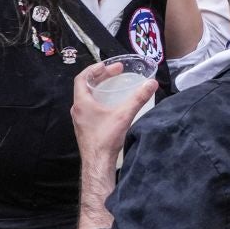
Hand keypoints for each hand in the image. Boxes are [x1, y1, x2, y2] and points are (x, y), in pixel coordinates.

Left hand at [72, 61, 157, 179]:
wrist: (97, 163)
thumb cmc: (106, 138)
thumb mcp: (124, 114)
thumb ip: (138, 98)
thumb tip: (151, 83)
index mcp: (82, 102)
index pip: (82, 78)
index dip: (94, 69)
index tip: (107, 66)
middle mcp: (78, 110)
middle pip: (85, 86)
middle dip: (101, 77)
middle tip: (116, 72)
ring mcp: (80, 120)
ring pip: (87, 98)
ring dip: (99, 88)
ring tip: (113, 85)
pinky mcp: (85, 128)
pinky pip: (89, 108)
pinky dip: (98, 100)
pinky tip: (110, 105)